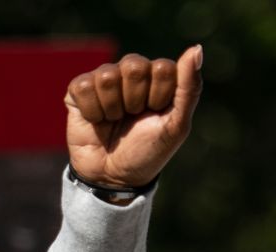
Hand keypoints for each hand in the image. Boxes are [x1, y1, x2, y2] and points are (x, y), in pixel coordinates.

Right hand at [64, 46, 202, 189]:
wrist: (113, 178)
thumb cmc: (147, 152)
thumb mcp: (176, 125)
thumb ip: (189, 88)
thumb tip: (196, 48)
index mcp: (158, 76)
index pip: (162, 68)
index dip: (159, 96)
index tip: (155, 115)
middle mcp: (131, 73)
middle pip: (134, 66)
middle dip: (134, 100)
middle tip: (132, 118)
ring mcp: (103, 79)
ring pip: (108, 75)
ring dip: (112, 107)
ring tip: (113, 121)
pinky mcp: (78, 90)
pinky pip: (83, 86)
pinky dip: (91, 110)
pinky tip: (96, 120)